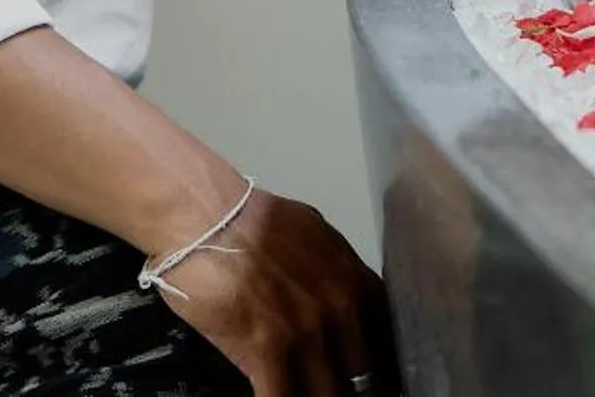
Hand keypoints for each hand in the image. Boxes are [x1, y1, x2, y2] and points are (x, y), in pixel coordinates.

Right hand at [155, 189, 395, 396]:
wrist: (205, 216)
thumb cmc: (254, 220)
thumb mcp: (316, 236)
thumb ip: (336, 273)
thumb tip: (343, 295)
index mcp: (357, 284)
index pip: (389, 342)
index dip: (381, 366)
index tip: (369, 377)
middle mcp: (343, 312)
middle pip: (366, 379)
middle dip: (353, 390)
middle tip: (336, 389)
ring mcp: (307, 334)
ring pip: (329, 395)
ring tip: (308, 393)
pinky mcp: (266, 352)